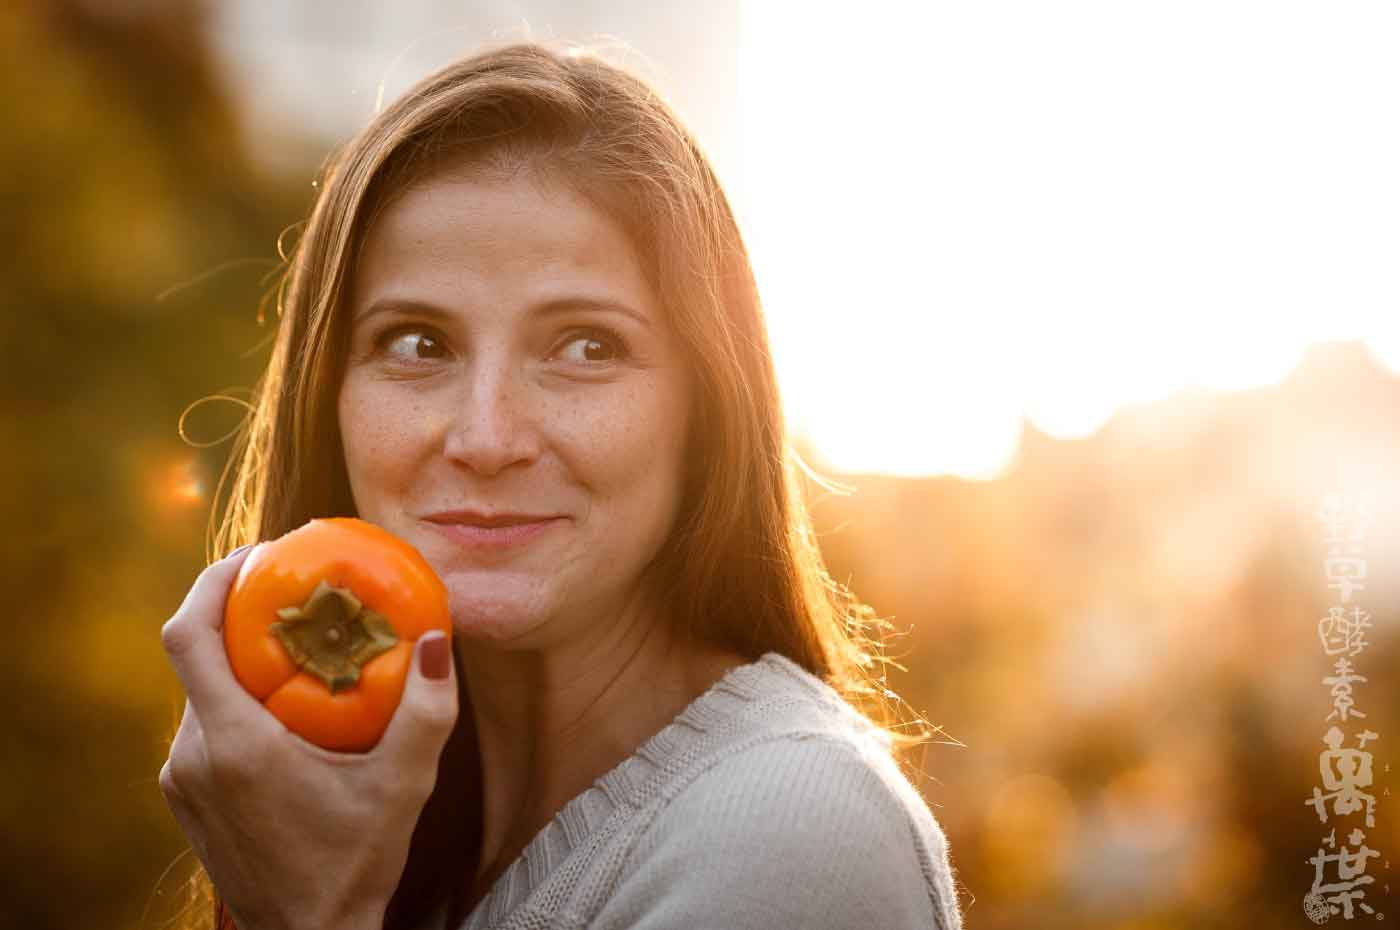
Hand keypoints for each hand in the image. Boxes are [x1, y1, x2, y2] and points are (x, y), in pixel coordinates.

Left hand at [158, 545, 457, 929]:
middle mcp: (191, 756)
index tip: (256, 556)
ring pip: (199, 692)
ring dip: (237, 660)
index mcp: (233, 744)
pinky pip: (201, 725)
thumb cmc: (356, 863)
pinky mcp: (184, 797)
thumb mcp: (403, 785)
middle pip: (193, 657)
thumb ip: (425, 711)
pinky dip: (234, 698)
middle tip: (292, 590)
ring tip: (294, 644)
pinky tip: (283, 704)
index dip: (210, 582)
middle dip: (236, 614)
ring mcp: (180, 779)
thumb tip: (436, 638)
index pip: (187, 636)